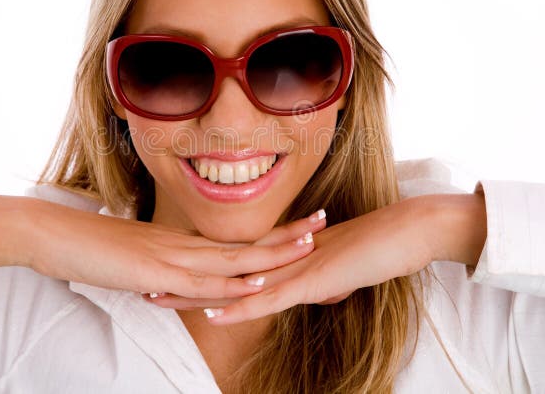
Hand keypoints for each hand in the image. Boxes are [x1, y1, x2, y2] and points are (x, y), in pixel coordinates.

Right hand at [27, 199, 327, 300]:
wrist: (54, 235)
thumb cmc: (89, 247)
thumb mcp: (132, 260)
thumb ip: (157, 268)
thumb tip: (170, 281)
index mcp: (181, 243)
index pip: (236, 241)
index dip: (270, 234)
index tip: (300, 225)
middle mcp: (184, 246)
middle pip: (246, 243)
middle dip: (288, 235)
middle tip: (324, 219)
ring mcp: (172, 257)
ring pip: (234, 260)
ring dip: (272, 255)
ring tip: (309, 246)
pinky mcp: (155, 272)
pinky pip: (201, 283)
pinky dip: (231, 286)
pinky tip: (256, 286)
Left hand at [144, 195, 461, 323]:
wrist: (404, 231)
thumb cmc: (375, 248)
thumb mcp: (339, 271)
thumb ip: (320, 279)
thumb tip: (314, 290)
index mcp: (280, 254)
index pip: (227, 263)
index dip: (194, 269)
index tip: (163, 273)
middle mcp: (278, 258)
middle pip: (218, 271)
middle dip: (178, 281)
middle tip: (139, 284)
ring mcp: (292, 268)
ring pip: (232, 284)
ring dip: (193, 295)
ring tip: (156, 300)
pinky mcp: (310, 281)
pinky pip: (268, 297)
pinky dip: (239, 306)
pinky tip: (213, 313)